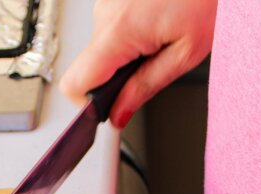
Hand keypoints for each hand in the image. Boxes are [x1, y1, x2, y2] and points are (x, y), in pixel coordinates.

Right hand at [59, 0, 216, 127]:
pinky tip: (159, 20)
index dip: (89, 104)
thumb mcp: (185, 53)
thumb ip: (146, 87)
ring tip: (164, 34)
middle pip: (92, 66)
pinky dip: (133, 31)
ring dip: (130, 50)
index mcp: (119, 30)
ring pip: (105, 46)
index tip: (109, 109)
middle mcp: (105, 12)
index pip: (75, 83)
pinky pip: (113, 25)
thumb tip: (120, 113)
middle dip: (119, 75)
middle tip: (156, 62)